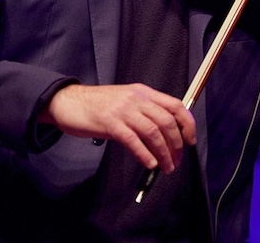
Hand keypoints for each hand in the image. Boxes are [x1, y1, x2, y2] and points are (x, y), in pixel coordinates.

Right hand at [40, 83, 195, 173]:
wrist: (68, 101)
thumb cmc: (97, 104)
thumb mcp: (125, 100)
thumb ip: (143, 111)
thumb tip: (164, 135)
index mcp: (143, 92)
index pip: (175, 105)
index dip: (188, 123)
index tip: (191, 141)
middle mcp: (136, 98)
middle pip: (167, 121)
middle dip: (176, 144)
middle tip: (177, 160)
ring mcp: (123, 110)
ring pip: (153, 132)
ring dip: (164, 153)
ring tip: (166, 167)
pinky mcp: (110, 123)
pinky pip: (133, 140)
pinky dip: (145, 154)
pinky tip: (150, 164)